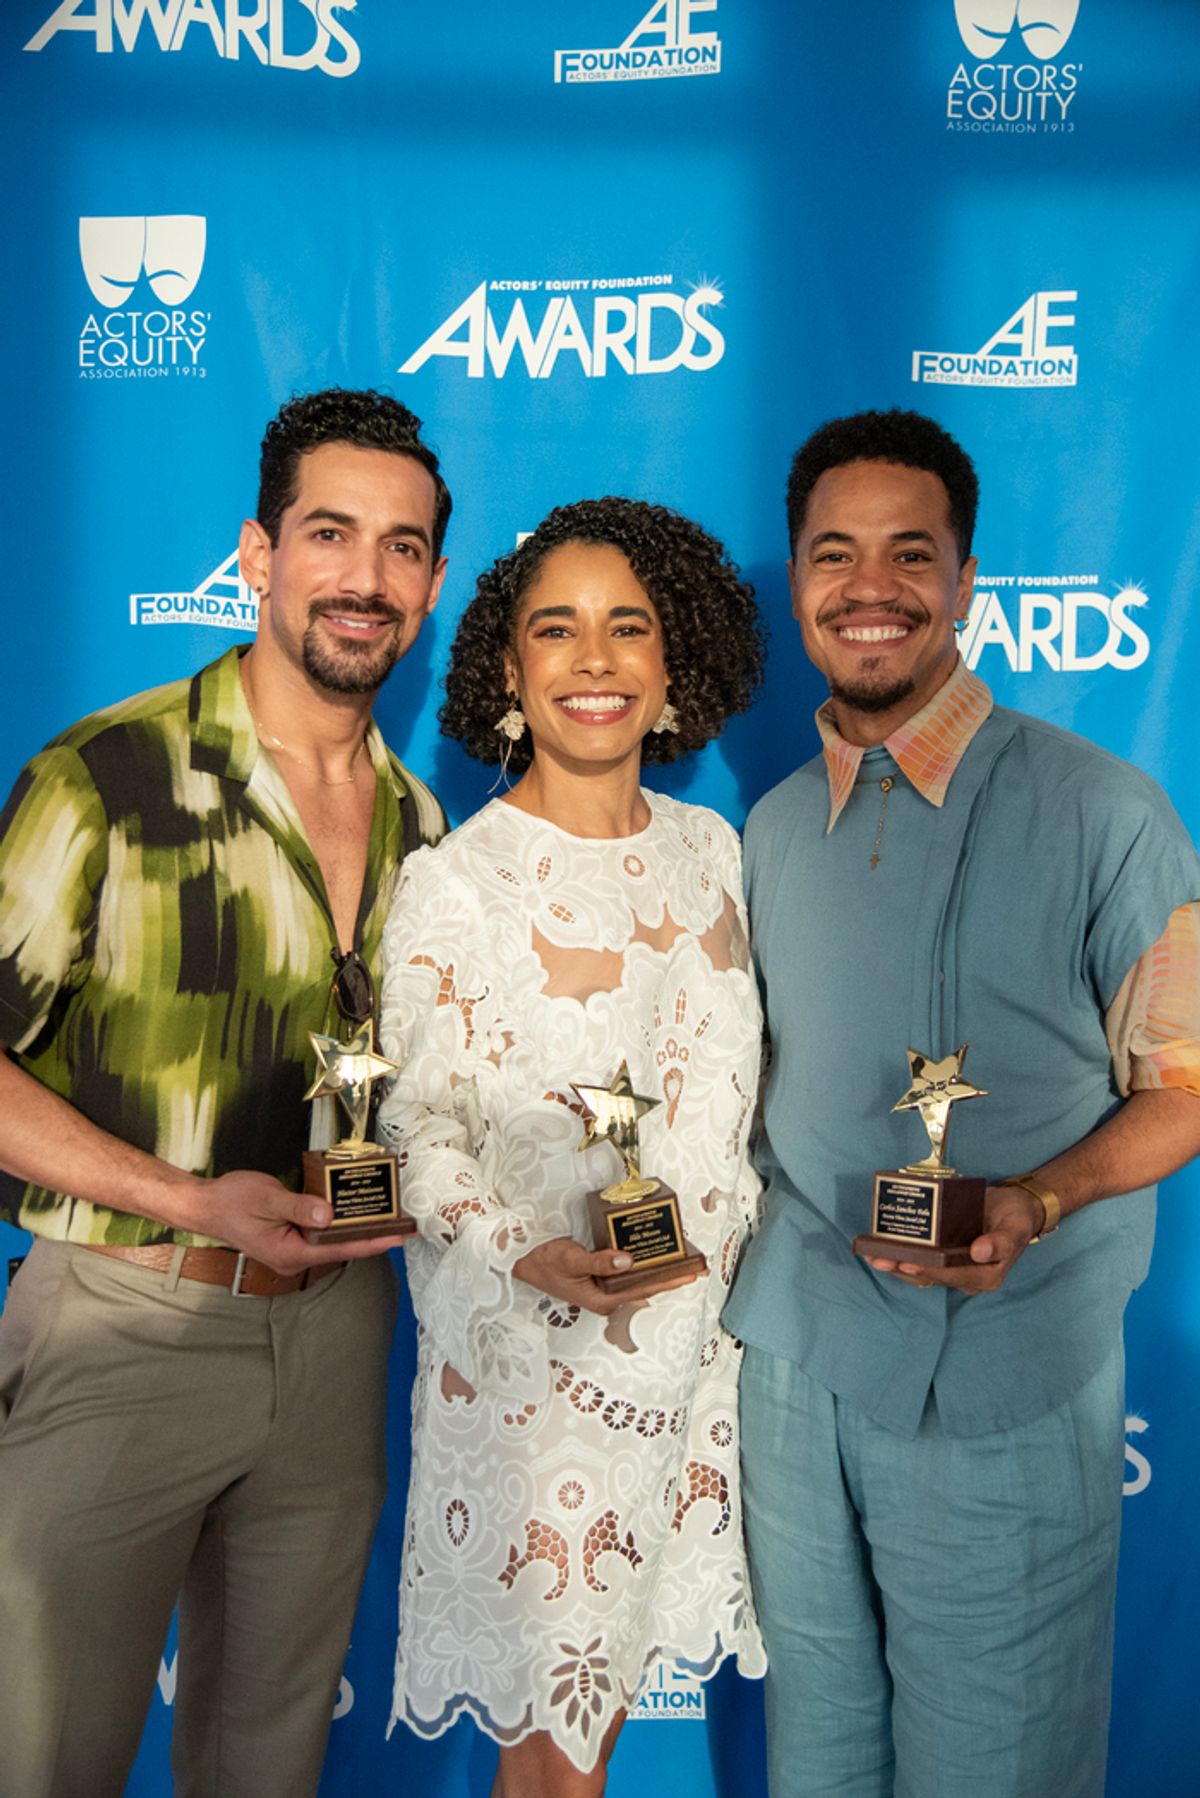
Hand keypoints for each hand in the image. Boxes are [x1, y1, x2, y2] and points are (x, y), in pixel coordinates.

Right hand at [185, 1169, 410, 1275]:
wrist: (205, 1205)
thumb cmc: (232, 1201)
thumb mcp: (267, 1199)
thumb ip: (299, 1206)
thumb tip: (328, 1214)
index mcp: (289, 1252)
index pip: (338, 1249)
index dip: (369, 1242)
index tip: (395, 1238)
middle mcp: (293, 1258)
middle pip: (338, 1248)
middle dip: (368, 1235)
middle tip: (400, 1223)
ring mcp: (291, 1250)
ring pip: (329, 1242)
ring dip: (353, 1229)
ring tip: (384, 1217)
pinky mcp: (289, 1240)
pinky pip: (318, 1235)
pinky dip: (336, 1224)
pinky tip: (351, 1212)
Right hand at [513, 1234, 700, 1315]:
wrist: (524, 1261)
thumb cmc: (545, 1263)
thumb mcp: (571, 1260)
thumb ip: (600, 1261)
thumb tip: (628, 1260)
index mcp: (603, 1299)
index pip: (643, 1289)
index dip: (668, 1281)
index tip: (689, 1274)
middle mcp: (607, 1296)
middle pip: (645, 1285)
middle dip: (669, 1276)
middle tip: (696, 1266)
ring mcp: (605, 1286)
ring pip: (638, 1278)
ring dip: (658, 1269)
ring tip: (682, 1260)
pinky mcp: (601, 1276)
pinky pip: (627, 1270)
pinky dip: (642, 1262)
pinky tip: (654, 1254)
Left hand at [865, 1182, 1043, 1296]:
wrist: (1017, 1207)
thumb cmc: (1016, 1217)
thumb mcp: (1015, 1226)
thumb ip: (1001, 1242)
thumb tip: (979, 1252)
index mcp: (986, 1276)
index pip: (952, 1276)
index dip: (928, 1270)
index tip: (907, 1262)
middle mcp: (968, 1276)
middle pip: (931, 1276)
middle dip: (904, 1268)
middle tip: (879, 1259)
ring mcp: (955, 1267)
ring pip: (922, 1271)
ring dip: (897, 1264)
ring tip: (873, 1255)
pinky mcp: (946, 1255)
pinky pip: (922, 1259)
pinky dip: (903, 1254)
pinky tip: (883, 1248)